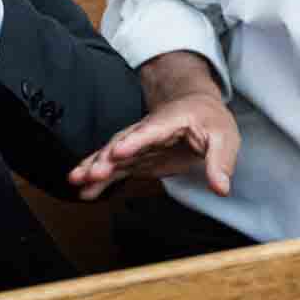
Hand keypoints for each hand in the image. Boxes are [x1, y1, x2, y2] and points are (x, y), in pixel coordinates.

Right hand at [67, 94, 239, 200]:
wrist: (198, 109)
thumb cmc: (211, 121)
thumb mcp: (224, 138)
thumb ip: (220, 162)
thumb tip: (221, 188)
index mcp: (170, 121)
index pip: (151, 131)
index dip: (135, 142)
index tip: (118, 152)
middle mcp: (148, 132)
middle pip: (124, 142)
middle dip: (106, 157)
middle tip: (92, 172)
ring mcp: (139, 146)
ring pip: (113, 155)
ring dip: (94, 167)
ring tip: (76, 181)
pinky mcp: (136, 159)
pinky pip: (114, 168)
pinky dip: (99, 178)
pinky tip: (84, 190)